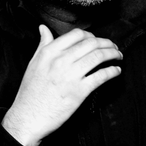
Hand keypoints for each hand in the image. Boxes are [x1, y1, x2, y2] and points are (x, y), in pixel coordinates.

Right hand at [1, 26, 123, 145]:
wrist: (28, 117)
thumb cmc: (30, 92)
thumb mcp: (33, 64)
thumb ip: (42, 45)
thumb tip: (43, 28)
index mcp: (49, 53)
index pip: (77, 34)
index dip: (92, 36)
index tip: (97, 40)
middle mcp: (60, 61)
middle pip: (92, 43)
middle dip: (107, 43)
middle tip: (113, 47)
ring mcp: (71, 75)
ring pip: (99, 56)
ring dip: (113, 54)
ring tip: (118, 56)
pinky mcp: (80, 91)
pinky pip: (102, 75)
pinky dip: (113, 71)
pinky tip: (116, 71)